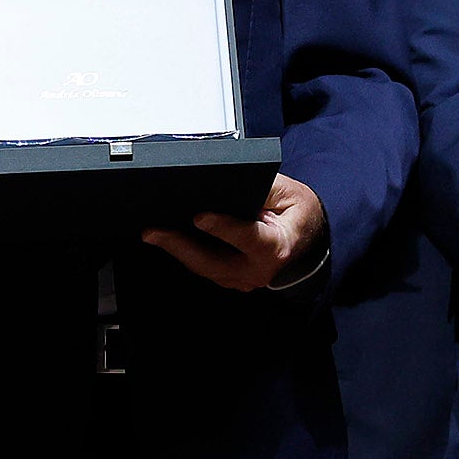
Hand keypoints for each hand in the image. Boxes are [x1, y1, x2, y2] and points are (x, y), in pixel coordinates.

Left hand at [141, 175, 328, 292]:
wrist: (307, 236)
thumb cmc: (297, 211)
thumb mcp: (287, 192)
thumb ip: (260, 187)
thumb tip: (227, 178)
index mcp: (277, 246)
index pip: (248, 238)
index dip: (224, 228)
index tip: (199, 216)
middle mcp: (258, 270)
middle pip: (214, 262)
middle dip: (181, 246)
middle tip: (154, 231)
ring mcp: (243, 279)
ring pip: (204, 268)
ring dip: (176, 250)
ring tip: (151, 233)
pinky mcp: (231, 278)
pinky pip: (203, 267)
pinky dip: (184, 253)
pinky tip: (165, 239)